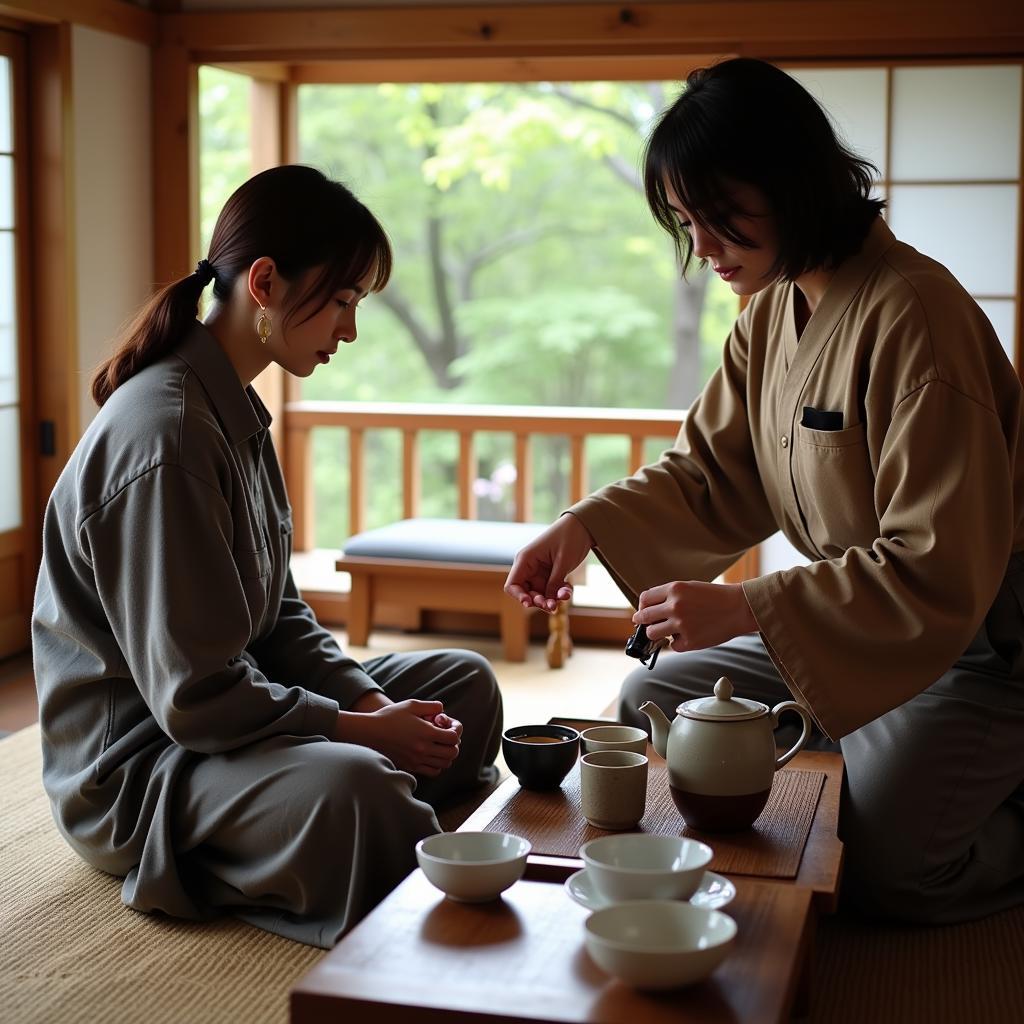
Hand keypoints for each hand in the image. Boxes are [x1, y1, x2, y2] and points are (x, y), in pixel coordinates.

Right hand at [335, 699, 460, 776]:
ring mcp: (417, 760)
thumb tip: (443, 712)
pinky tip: (431, 754)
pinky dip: (437, 764)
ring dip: (447, 754)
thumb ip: (432, 706)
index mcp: (426, 733)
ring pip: (445, 764)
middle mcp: (423, 749)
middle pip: (452, 753)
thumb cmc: (390, 716)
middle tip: (446, 735)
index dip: (456, 730)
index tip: (450, 725)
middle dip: (454, 743)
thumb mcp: (412, 705)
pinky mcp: (410, 767)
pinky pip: (433, 771)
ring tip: (439, 744)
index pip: (454, 738)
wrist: (370, 732)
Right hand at [504, 513, 592, 612]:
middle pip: (526, 592)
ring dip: (551, 599)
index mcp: (525, 559)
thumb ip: (554, 582)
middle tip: (553, 606)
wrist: (584, 525)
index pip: (512, 584)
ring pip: (540, 594)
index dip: (518, 596)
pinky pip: (551, 590)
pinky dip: (559, 593)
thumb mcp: (563, 561)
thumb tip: (548, 602)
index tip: (529, 604)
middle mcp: (529, 567)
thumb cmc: (570, 537)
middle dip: (539, 601)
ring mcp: (540, 571)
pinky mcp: (551, 574)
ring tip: (564, 597)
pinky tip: (568, 591)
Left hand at [633, 581, 757, 652]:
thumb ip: (669, 596)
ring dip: (657, 633)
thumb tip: (648, 609)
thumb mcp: (689, 587)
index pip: (645, 599)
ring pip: (652, 633)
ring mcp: (681, 625)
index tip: (643, 611)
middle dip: (641, 621)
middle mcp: (675, 606)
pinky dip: (678, 643)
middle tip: (643, 624)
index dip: (642, 606)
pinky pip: (673, 646)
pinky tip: (690, 636)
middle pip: (644, 617)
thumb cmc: (715, 597)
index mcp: (674, 589)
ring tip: (667, 631)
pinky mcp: (690, 641)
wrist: (739, 608)